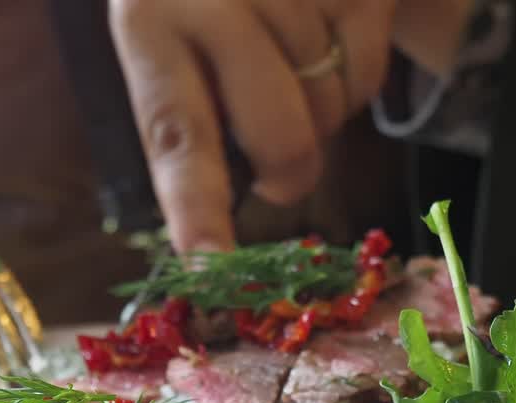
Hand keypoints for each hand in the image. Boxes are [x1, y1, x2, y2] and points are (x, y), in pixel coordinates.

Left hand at [109, 0, 472, 254]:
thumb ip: (187, 120)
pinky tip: (328, 39)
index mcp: (148, 20)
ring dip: (322, 112)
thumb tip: (211, 238)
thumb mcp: (171, 42)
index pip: (176, 130)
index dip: (196, 205)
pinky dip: (356, 77)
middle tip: (280, 176)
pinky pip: (368, 74)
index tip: (209, 264)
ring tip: (295, 68)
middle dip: (289, 172)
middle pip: (281, 134)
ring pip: (330, 107)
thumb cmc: (205, 2)